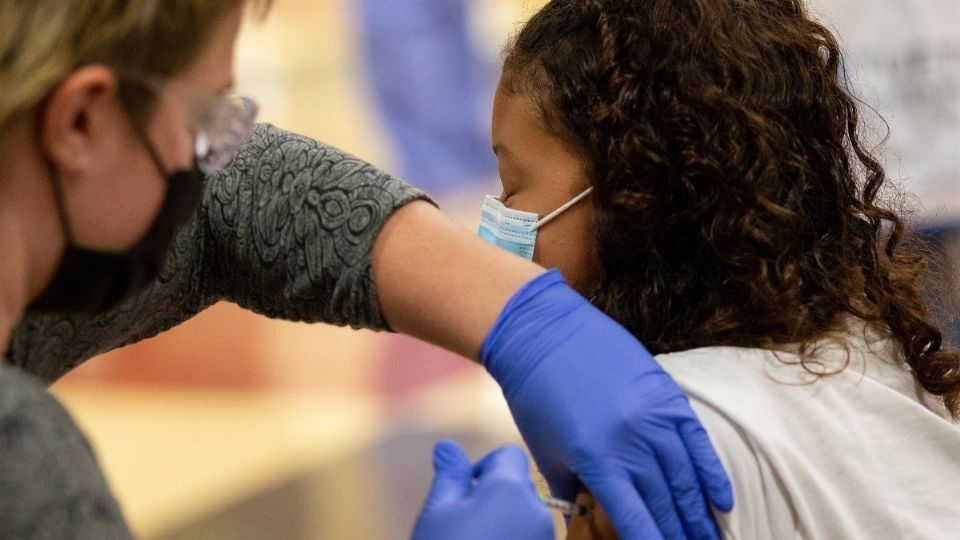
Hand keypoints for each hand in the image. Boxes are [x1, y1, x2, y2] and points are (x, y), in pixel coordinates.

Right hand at [411, 439, 553, 539]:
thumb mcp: (438, 512)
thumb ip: (450, 474)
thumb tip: (446, 445)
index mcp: (512, 489)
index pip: (509, 455)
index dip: (483, 466)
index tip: (462, 492)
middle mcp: (539, 513)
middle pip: (521, 486)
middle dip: (495, 496)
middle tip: (465, 522)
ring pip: (528, 517)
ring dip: (506, 521)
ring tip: (475, 538)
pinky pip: (532, 537)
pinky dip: (515, 538)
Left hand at [481, 270, 733, 539]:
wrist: (543, 333)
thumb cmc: (535, 397)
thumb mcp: (545, 451)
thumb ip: (573, 489)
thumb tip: (593, 518)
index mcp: (597, 461)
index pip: (635, 520)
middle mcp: (631, 443)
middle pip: (665, 503)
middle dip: (680, 535)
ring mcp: (654, 418)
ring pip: (686, 478)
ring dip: (699, 514)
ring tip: (708, 538)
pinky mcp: (668, 396)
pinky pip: (699, 442)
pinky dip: (712, 474)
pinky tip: (723, 501)